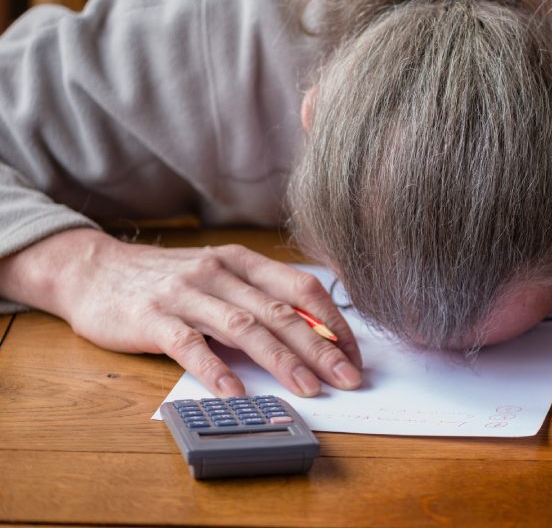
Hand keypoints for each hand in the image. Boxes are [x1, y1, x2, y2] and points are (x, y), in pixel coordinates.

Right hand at [0, 228, 362, 396]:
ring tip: (308, 388)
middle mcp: (219, 273)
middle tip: (348, 377)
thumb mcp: (219, 276)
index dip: (333, 321)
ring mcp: (185, 294)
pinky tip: (235, 392)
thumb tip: (314, 333)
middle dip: (320, 347)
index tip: (355, 354)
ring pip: (243, 328)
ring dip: (280, 360)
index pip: (301, 289)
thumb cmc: (168, 279)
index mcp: (242, 262)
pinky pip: (189, 344)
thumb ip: (258, 298)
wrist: (94, 270)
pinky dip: (214, 369)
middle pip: (279, 312)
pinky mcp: (152, 317)